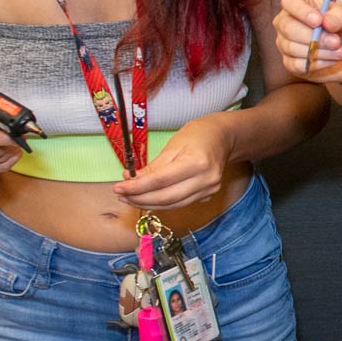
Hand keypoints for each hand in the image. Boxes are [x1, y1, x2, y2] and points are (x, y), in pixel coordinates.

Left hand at [115, 114, 233, 209]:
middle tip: (121, 195)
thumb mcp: (172, 146)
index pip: (160, 181)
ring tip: (130, 198)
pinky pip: (180, 203)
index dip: (137, 187)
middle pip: (166, 197)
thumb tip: (131, 180)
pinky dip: (162, 203)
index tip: (118, 188)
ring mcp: (209, 190)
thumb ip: (153, 167)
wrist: (223, 137)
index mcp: (197, 163)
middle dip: (140, 199)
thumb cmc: (196, 136)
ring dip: (149, 204)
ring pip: (173, 205)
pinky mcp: (208, 195)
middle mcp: (205, 180)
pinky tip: (148, 198)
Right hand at [274, 0, 341, 81]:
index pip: (289, 1)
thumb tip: (326, 22)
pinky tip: (331, 60)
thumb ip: (341, 14)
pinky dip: (317, 64)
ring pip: (291, 47)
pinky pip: (295, 64)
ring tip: (339, 51)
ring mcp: (286, 42)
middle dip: (315, 37)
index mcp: (300, 2)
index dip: (302, 11)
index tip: (319, 21)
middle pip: (288, 27)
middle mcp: (287, 20)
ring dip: (319, 52)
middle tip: (336, 41)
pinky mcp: (290, 62)